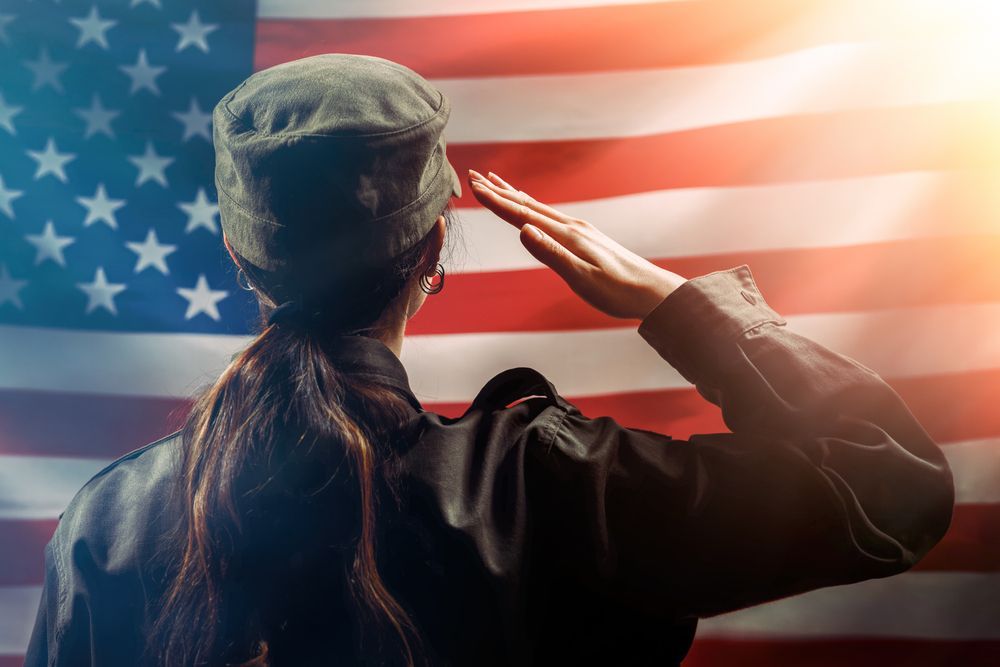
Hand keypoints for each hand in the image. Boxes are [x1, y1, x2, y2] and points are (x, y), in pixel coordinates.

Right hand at [467, 169, 687, 319]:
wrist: (651, 291)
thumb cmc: (617, 291)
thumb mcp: (581, 278)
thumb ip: (551, 254)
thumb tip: (523, 230)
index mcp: (566, 235)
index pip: (523, 215)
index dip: (497, 202)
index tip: (473, 188)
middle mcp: (571, 226)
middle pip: (527, 204)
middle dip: (499, 191)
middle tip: (473, 176)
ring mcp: (578, 229)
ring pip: (538, 207)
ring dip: (514, 195)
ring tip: (495, 183)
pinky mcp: (584, 236)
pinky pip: (549, 215)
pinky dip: (532, 206)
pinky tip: (530, 208)